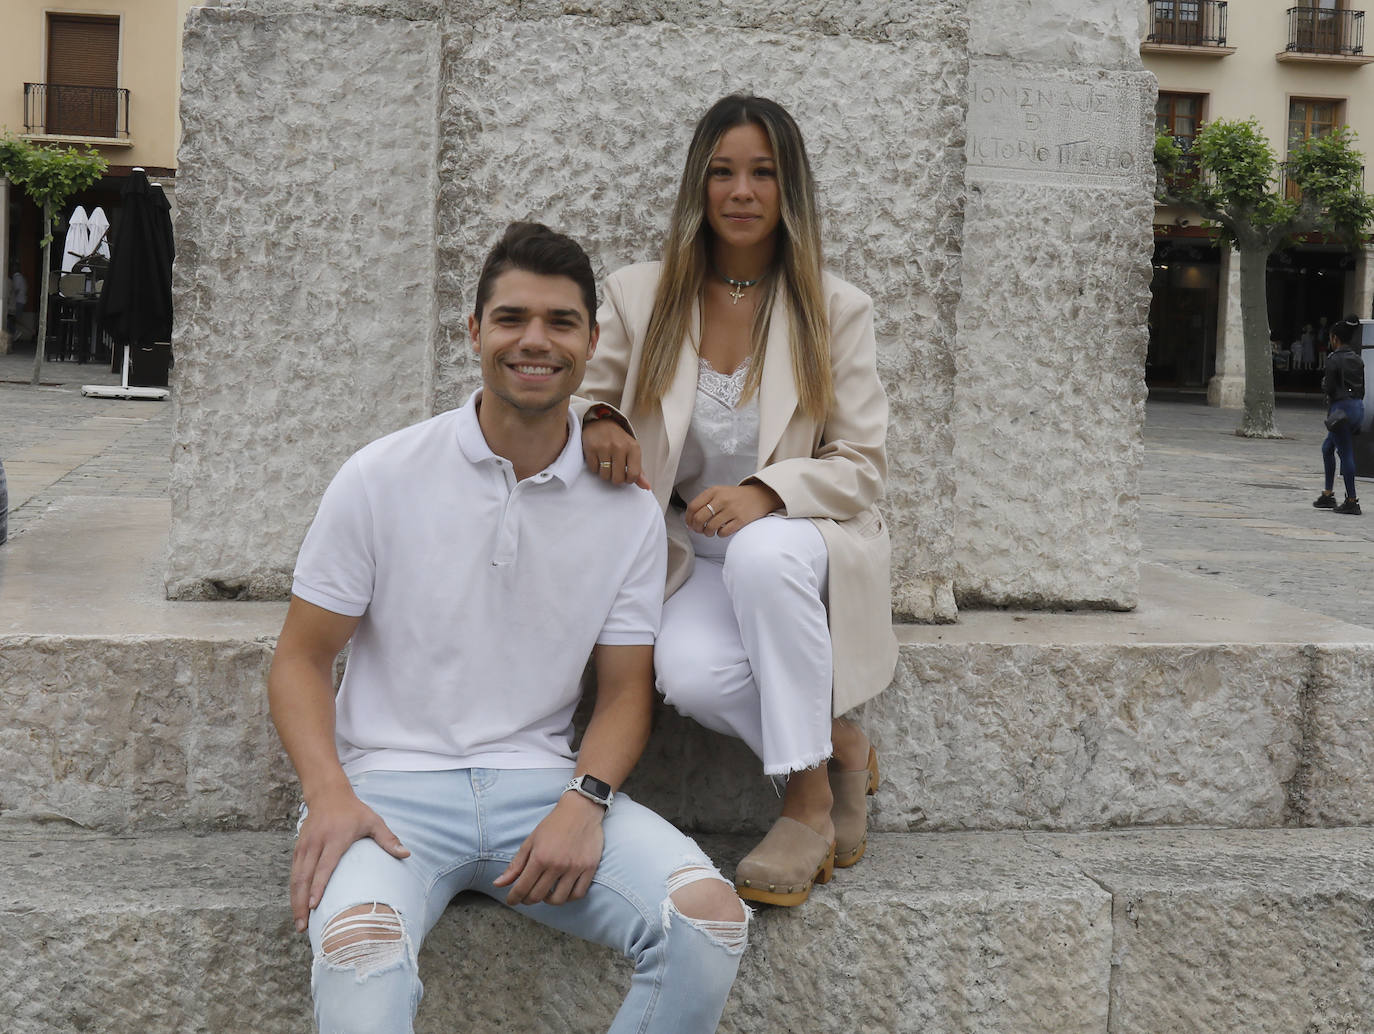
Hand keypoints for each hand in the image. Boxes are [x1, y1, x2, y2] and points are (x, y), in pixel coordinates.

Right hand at [289, 784, 409, 932]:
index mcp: (335, 838)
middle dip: (302, 903)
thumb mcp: (373, 821)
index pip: (324, 865)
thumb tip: (407, 855)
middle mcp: (316, 843)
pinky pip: (294, 873)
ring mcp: (305, 846)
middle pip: (305, 877)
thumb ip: (388, 839)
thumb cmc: (354, 811)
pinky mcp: (298, 848)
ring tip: (298, 923)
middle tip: (302, 926)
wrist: (328, 794)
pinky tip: (297, 907)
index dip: (318, 886)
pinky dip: (294, 891)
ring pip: (296, 877)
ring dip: (295, 901)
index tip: (314, 906)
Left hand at [492, 793, 605, 905]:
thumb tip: (498, 884)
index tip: (512, 900)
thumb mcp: (531, 841)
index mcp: (540, 857)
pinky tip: (563, 891)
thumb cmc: (554, 824)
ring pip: (558, 900)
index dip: (514, 898)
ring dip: (548, 901)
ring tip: (545, 893)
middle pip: (538, 896)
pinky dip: (568, 898)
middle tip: (526, 896)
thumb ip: (515, 865)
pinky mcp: (589, 868)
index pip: (522, 888)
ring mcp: (575, 868)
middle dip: (528, 899)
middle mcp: (557, 865)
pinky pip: (578, 894)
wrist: (581, 810)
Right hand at [583, 418, 649, 489]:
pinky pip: (593, 469)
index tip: (625, 475)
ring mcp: (605, 447)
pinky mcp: (591, 448)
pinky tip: (598, 458)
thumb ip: (639, 471)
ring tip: (606, 463)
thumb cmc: (619, 440)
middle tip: (614, 470)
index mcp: (633, 448)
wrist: (601, 423)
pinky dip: (595, 467)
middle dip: (615, 478)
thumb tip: (646, 487)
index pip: (634, 475)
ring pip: (605, 475)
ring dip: (605, 473)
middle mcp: (620, 447)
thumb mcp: (632, 452)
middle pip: (618, 478)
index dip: (628, 480)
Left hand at [687, 483, 783, 536]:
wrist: (760, 496)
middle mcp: (722, 499)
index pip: (693, 506)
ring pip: (710, 527)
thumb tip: (690, 522)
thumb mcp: (719, 492)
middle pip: (699, 518)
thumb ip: (704, 503)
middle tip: (699, 530)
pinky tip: (721, 531)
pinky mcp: (741, 520)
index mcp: (714, 491)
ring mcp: (732, 510)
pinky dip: (719, 534)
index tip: (690, 524)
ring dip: (707, 533)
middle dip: (696, 528)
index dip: (688, 518)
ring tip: (710, 532)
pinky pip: (723, 532)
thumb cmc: (736, 497)